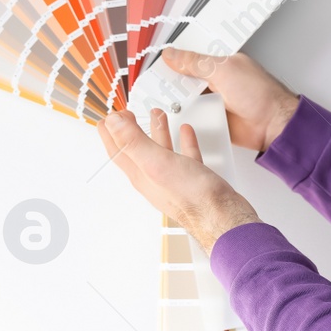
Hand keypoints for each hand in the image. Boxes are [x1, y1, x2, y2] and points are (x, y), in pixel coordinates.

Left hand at [97, 106, 261, 255]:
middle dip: (131, 128)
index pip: (117, 149)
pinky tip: (186, 133)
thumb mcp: (156, 162)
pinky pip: (184, 155)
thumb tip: (112, 123)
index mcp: (140, 173)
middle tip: (127, 115)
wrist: (221, 215)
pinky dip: (184, 141)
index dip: (111, 131)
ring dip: (157, 130)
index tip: (110, 116)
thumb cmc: (190, 197)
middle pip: (137, 148)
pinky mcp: (192, 178)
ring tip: (157, 115)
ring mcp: (172, 178)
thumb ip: (133, 142)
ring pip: (161, 149)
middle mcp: (153, 177)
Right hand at [160, 47, 299, 153]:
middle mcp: (216, 81)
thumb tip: (172, 54)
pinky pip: (192, 118)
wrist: (273, 125)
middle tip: (154, 83)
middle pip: (184, 79)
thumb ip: (196, 62)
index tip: (158, 62)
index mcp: (220, 63)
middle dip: (171, 82)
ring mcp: (213, 101)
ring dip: (176, 101)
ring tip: (160, 100)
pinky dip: (184, 118)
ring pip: (186, 99)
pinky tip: (173, 116)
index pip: (191, 57)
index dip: (175, 59)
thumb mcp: (223, 70)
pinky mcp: (213, 120)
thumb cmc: (261, 94)